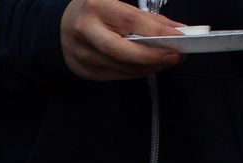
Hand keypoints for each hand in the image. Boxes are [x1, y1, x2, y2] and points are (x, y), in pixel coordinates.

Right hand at [60, 0, 185, 79]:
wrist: (62, 25)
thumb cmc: (96, 11)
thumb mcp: (117, 4)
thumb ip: (146, 17)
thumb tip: (175, 30)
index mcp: (96, 7)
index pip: (131, 21)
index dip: (157, 32)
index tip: (179, 36)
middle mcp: (85, 30)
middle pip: (121, 50)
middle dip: (151, 56)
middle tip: (175, 56)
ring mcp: (82, 53)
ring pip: (121, 67)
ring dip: (148, 67)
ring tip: (167, 61)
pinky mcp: (84, 70)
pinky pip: (116, 76)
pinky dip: (136, 72)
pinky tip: (148, 67)